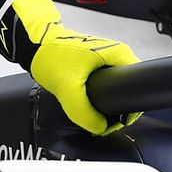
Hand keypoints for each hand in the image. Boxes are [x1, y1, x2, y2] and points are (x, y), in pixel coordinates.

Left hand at [0, 0, 141, 134]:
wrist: (32, 44)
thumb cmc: (51, 54)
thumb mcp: (68, 87)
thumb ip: (84, 112)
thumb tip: (99, 127)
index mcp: (119, 54)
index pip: (139, 85)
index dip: (129, 108)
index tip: (115, 119)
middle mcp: (116, 54)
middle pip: (128, 89)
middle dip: (116, 108)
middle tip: (100, 119)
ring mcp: (105, 57)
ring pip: (116, 88)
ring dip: (106, 103)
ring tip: (91, 111)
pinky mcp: (95, 62)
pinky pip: (105, 84)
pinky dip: (98, 96)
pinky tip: (86, 101)